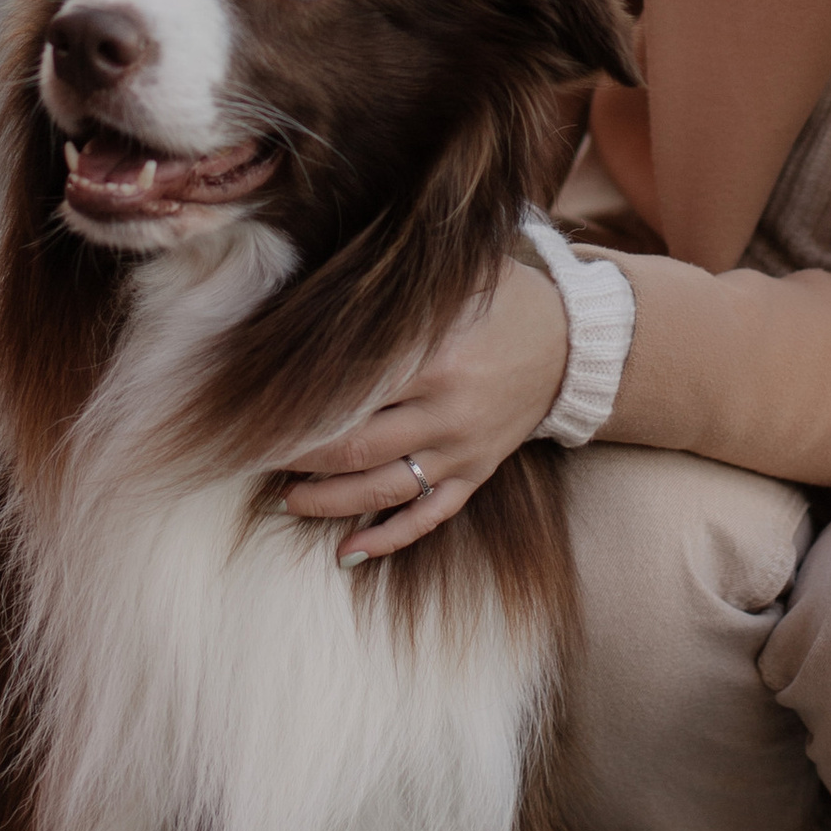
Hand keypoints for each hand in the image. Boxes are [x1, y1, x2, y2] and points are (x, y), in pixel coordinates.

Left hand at [280, 260, 567, 561]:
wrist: (573, 343)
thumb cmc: (501, 299)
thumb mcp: (458, 277)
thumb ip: (397, 288)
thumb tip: (321, 278)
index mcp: (438, 357)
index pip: (352, 388)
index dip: (301, 402)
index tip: (259, 406)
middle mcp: (448, 410)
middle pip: (357, 447)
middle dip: (300, 456)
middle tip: (257, 453)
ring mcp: (463, 448)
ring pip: (384, 489)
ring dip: (329, 501)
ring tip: (285, 499)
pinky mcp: (476, 473)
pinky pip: (430, 517)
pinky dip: (388, 539)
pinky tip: (347, 553)